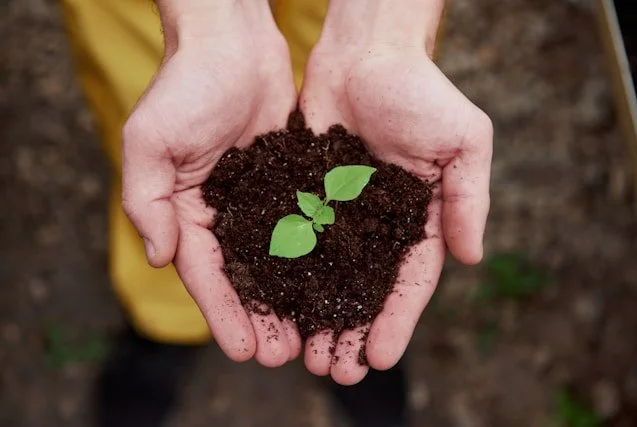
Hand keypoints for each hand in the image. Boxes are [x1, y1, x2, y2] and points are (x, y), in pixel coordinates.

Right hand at [122, 0, 299, 366]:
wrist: (232, 43)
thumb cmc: (186, 87)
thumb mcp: (150, 142)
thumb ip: (148, 202)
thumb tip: (161, 259)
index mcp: (187, 211)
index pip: (205, 274)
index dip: (224, 314)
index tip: (243, 350)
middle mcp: (223, 213)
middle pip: (243, 278)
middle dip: (261, 318)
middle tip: (283, 356)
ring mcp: (259, 200)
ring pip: (277, 261)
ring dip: (291, 299)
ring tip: (311, 335)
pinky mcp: (290, 183)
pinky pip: (302, 228)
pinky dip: (314, 259)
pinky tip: (332, 284)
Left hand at [299, 0, 492, 384]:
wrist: (366, 52)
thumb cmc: (421, 90)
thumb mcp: (464, 141)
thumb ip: (469, 198)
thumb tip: (473, 257)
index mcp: (419, 218)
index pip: (409, 282)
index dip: (395, 321)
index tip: (377, 358)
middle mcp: (379, 224)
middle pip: (365, 290)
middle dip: (351, 332)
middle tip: (335, 372)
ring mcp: (341, 214)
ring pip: (327, 277)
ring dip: (317, 318)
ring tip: (306, 356)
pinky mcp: (307, 196)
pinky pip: (297, 242)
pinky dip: (288, 277)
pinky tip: (276, 306)